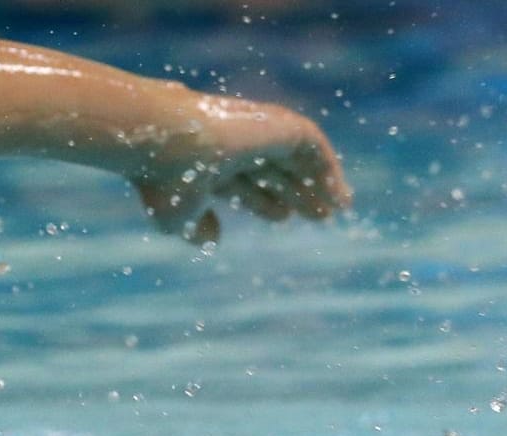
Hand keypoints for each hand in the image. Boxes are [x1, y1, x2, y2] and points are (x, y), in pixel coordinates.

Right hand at [134, 95, 349, 243]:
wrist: (167, 142)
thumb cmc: (165, 182)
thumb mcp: (177, 217)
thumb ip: (197, 227)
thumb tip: (212, 240)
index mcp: (208, 165)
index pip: (242, 181)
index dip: (262, 199)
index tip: (283, 217)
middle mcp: (233, 146)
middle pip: (273, 170)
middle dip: (295, 193)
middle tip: (320, 216)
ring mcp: (256, 133)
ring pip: (295, 158)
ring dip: (318, 182)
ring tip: (340, 207)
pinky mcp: (278, 126)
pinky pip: (313, 147)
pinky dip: (328, 169)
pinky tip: (340, 196)